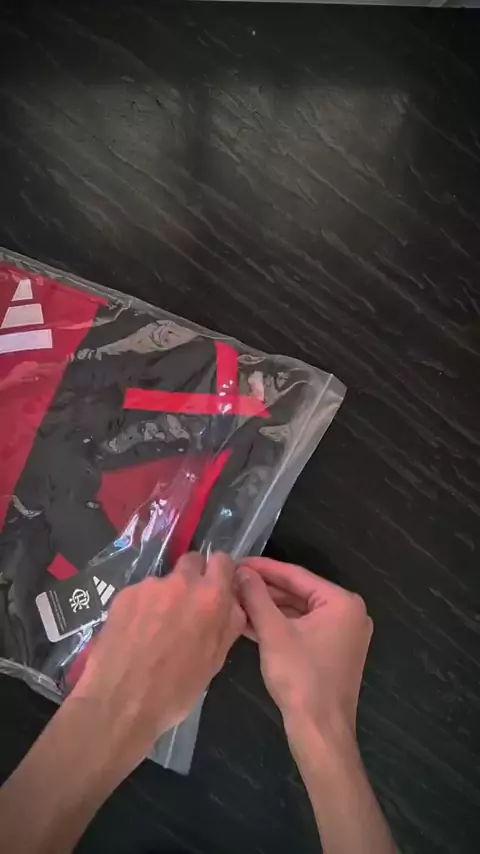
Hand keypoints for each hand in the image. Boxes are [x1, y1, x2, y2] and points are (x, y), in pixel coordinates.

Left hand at [70, 552, 244, 771]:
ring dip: (165, 596)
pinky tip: (134, 634)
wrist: (119, 703)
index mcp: (210, 598)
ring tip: (155, 630)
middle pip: (192, 561)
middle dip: (193, 578)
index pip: (223, 561)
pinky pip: (140, 593)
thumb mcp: (214, 661)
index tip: (216, 589)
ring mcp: (149, 586)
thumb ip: (228, 624)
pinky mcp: (123, 594)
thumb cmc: (175, 690)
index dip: (220, 574)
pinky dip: (141, 607)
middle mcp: (181, 583)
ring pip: (164, 580)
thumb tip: (233, 603)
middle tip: (187, 607)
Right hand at [237, 558, 371, 745]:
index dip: (263, 568)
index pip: (296, 575)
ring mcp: (342, 634)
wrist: (319, 732)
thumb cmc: (300, 678)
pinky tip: (248, 623)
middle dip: (264, 590)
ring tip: (234, 600)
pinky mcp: (332, 652)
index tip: (236, 561)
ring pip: (298, 612)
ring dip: (267, 609)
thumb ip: (256, 597)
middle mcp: (348, 613)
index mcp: (342, 602)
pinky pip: (302, 629)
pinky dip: (278, 627)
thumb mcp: (274, 633)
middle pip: (298, 593)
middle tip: (232, 581)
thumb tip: (240, 571)